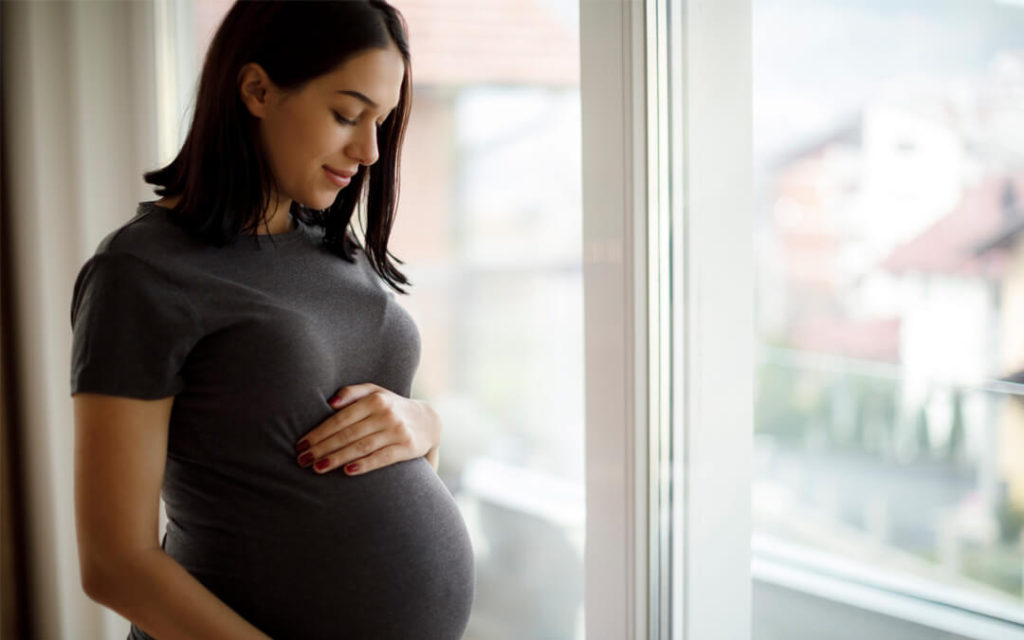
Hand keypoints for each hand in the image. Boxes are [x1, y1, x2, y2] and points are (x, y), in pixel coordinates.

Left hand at [294, 383, 440, 474]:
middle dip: (322, 448)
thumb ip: (352, 393)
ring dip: (337, 459)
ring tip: (317, 468)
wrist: (428, 421)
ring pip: (361, 447)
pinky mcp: (407, 448)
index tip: (301, 445)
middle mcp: (386, 414)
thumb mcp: (376, 392)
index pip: (341, 418)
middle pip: (348, 434)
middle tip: (302, 460)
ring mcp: (397, 431)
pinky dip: (365, 464)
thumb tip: (329, 403)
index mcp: (375, 399)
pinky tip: (348, 471)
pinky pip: (382, 457)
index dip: (319, 432)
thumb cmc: (392, 407)